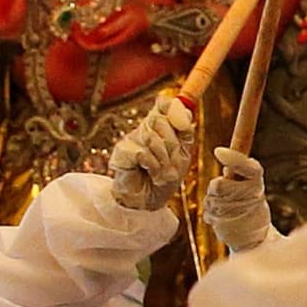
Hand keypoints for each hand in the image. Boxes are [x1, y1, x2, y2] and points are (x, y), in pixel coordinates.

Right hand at [107, 92, 196, 212]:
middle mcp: (144, 129)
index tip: (184, 125)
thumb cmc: (165, 178)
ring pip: (152, 137)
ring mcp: (131, 139)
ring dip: (164, 159)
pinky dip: (153, 166)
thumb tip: (185, 112)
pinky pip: (143, 153)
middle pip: (159, 120)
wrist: (148, 202)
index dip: (174, 109)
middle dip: (173, 145)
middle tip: (174, 164)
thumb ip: (185, 132)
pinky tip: (152, 175)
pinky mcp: (121, 152)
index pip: (164, 104)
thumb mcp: (183, 154)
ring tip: (164, 173)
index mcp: (160, 126)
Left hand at [202, 144, 275, 255]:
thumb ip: (239, 170)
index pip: (248, 167)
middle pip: (218, 184)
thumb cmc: (251, 205)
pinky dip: (213, 215)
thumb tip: (221, 152)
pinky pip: (208, 213)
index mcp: (257, 184)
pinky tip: (225, 218)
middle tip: (228, 192)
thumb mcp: (253, 184)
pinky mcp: (223, 224)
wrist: (255, 238)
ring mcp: (236, 211)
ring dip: (214, 202)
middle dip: (217, 186)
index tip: (218, 151)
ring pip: (210, 199)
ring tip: (229, 208)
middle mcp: (250, 196)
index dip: (233, 158)